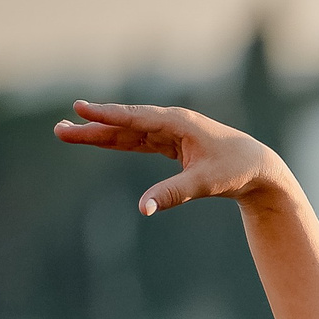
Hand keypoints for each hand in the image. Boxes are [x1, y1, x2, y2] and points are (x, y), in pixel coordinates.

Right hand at [51, 101, 289, 215]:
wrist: (258, 168)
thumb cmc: (235, 171)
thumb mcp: (204, 183)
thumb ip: (172, 194)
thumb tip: (142, 209)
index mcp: (178, 124)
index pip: (135, 118)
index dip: (106, 115)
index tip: (79, 109)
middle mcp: (171, 122)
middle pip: (125, 124)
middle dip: (93, 126)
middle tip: (60, 129)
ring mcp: (170, 132)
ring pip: (128, 132)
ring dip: (100, 133)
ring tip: (68, 133)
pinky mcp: (171, 143)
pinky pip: (138, 140)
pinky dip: (118, 140)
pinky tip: (98, 139)